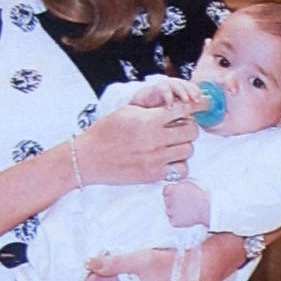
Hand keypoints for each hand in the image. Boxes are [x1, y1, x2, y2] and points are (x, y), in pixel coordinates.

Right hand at [78, 100, 194, 186]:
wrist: (89, 157)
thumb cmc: (106, 132)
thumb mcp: (127, 111)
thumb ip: (152, 109)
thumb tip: (175, 106)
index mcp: (148, 119)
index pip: (183, 110)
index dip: (187, 109)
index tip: (186, 111)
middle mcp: (155, 139)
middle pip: (191, 131)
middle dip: (188, 128)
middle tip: (179, 129)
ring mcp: (156, 158)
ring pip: (189, 150)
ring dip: (183, 146)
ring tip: (172, 145)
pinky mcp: (154, 174)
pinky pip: (182, 169)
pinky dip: (179, 164)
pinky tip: (169, 160)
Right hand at [137, 74, 203, 110]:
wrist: (140, 107)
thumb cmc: (159, 111)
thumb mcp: (174, 113)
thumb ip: (184, 114)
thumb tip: (195, 119)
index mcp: (181, 91)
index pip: (193, 89)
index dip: (198, 94)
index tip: (203, 102)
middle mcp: (174, 86)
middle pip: (186, 85)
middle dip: (193, 91)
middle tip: (197, 100)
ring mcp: (165, 86)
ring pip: (176, 85)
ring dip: (182, 92)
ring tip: (186, 102)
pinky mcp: (155, 88)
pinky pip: (163, 89)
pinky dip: (168, 97)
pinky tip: (170, 107)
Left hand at [163, 178, 210, 227]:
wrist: (207, 208)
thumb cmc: (201, 195)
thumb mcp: (189, 183)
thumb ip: (179, 184)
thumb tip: (176, 184)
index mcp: (172, 190)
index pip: (165, 191)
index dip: (170, 194)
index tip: (175, 196)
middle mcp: (169, 200)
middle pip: (167, 202)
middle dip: (173, 203)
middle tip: (183, 204)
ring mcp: (171, 211)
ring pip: (168, 212)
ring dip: (174, 212)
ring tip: (186, 211)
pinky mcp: (175, 221)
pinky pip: (173, 221)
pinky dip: (177, 221)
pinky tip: (185, 217)